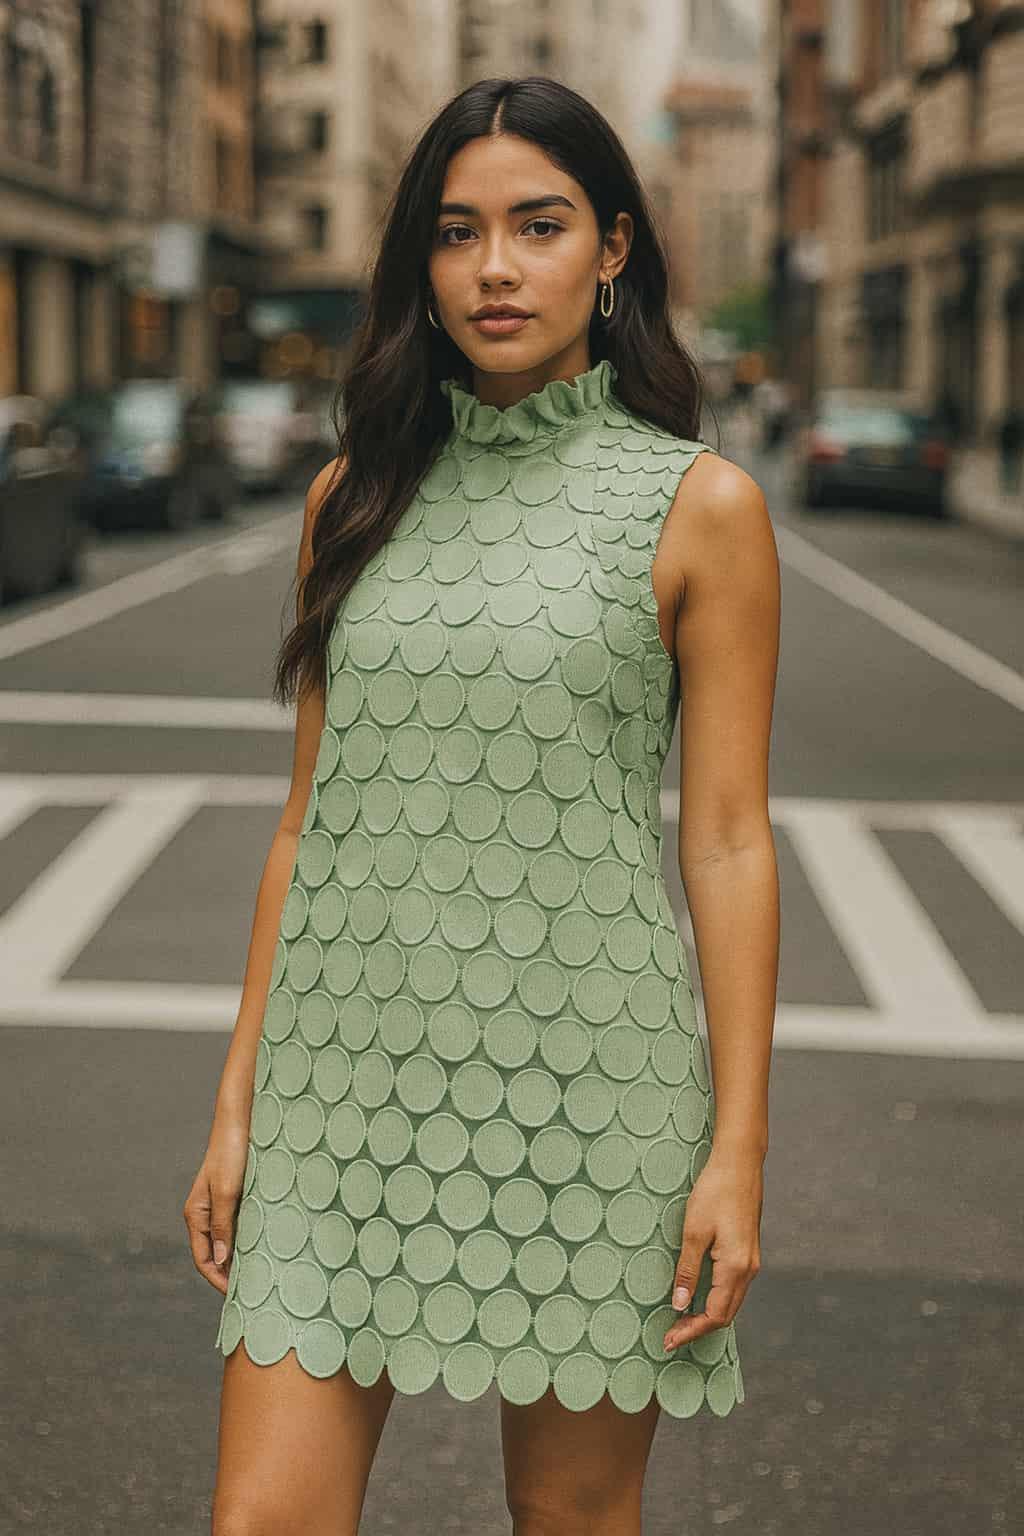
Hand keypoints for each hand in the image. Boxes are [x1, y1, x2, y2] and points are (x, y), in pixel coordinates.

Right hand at [182, 1110, 249, 1296]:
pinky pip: (241, 1225)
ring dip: (242, 1257)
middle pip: (216, 1254)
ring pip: (230, 1241)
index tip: (238, 1296)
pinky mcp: (237, 1196)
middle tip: (254, 1291)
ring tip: (263, 1274)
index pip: (203, 1260)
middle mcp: (206, 1213)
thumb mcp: (227, 1190)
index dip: (218, 1280)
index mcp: (197, 1214)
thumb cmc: (232, 1152)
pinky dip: (251, 1239)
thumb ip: (223, 1224)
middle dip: (231, 1273)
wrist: (242, 1120)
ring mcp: (221, 1205)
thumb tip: (221, 1261)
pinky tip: (268, 1246)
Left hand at [663, 1148, 762, 1351]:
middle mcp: (748, 1269)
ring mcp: (751, 1261)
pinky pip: (733, 1287)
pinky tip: (698, 1296)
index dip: (692, 1331)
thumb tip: (680, 1304)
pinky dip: (715, 1299)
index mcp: (736, 1267)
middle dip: (698, 1328)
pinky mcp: (747, 1252)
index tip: (669, 1340)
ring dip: (707, 1315)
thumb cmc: (715, 1192)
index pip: (715, 1315)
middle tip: (670, 1336)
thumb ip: (688, 1270)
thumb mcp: (694, 1231)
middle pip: (726, 1314)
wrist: (739, 1164)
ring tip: (680, 1321)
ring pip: (731, 1302)